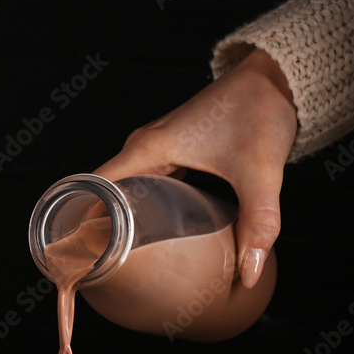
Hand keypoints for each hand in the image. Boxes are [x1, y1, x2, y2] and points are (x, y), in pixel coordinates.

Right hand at [93, 48, 297, 288]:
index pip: (94, 188)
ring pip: (122, 190)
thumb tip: (249, 275)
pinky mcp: (171, 153)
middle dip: (96, 230)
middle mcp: (143, 147)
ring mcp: (155, 149)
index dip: (80, 222)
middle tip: (99, 272)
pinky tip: (150, 235)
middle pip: (103, 193)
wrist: (275, 78)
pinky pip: (142, 185)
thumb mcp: (260, 174)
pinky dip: (139, 209)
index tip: (79, 256)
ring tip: (118, 262)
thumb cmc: (261, 112)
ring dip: (117, 220)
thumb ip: (257, 225)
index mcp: (148, 149)